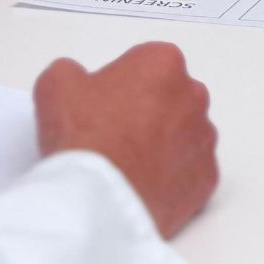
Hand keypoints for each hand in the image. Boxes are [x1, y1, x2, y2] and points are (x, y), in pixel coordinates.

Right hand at [34, 43, 220, 237]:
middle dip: (147, 111)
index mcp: (163, 63)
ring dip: (162, 144)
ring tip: (127, 164)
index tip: (104, 105)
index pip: (144, 65)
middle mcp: (193, 96)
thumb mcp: (57, 86)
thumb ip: (72, 72)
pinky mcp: (207, 178)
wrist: (101, 200)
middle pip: (170, 97)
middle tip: (114, 134)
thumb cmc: (85, 138)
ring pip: (184, 135)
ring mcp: (204, 139)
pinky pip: (190, 171)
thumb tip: (76, 81)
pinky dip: (172, 177)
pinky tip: (143, 184)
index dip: (121, 85)